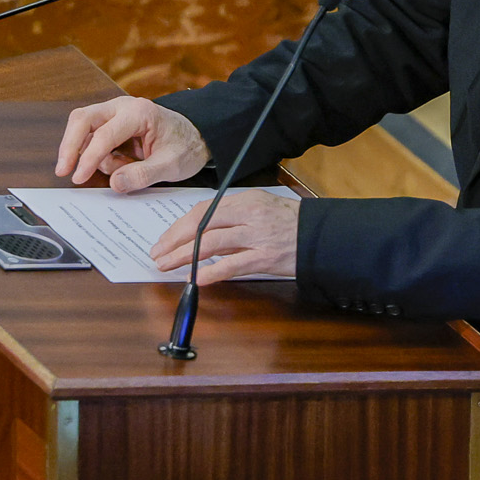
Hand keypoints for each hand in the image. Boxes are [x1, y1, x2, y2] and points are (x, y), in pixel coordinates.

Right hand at [55, 97, 209, 191]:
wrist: (197, 136)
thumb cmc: (186, 146)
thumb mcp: (172, 165)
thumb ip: (144, 175)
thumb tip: (115, 184)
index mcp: (139, 112)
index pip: (104, 134)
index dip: (88, 157)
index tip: (78, 178)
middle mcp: (122, 106)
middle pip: (82, 119)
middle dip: (70, 146)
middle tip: (64, 171)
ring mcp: (114, 113)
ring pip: (82, 128)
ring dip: (88, 153)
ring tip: (121, 168)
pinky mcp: (110, 124)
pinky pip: (91, 138)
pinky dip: (96, 154)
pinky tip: (120, 163)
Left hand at [149, 189, 299, 282]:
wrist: (321, 236)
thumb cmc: (289, 223)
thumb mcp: (260, 208)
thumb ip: (232, 219)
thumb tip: (199, 233)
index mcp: (245, 200)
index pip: (203, 210)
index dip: (179, 226)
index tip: (165, 240)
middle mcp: (249, 215)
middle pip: (202, 226)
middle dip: (174, 242)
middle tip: (158, 255)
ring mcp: (257, 236)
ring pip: (211, 244)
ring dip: (184, 257)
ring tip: (168, 266)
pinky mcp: (265, 258)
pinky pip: (232, 265)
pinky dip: (212, 272)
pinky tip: (197, 279)